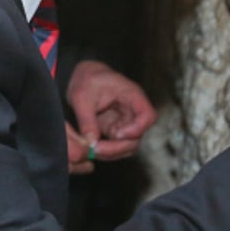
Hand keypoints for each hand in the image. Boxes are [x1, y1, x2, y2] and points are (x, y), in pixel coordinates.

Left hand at [65, 60, 156, 174]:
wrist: (85, 78)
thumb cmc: (87, 80)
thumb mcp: (82, 96)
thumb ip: (86, 120)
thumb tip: (91, 142)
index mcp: (132, 96)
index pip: (148, 115)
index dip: (138, 128)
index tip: (117, 134)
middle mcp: (133, 111)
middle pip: (138, 136)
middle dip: (118, 147)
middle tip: (96, 150)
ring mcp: (125, 122)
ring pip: (128, 145)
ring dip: (112, 152)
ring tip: (92, 150)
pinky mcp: (116, 130)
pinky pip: (117, 146)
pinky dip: (106, 151)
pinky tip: (91, 149)